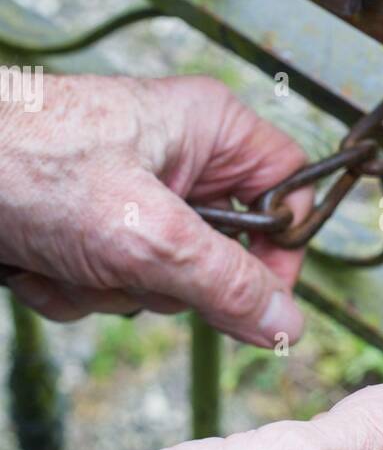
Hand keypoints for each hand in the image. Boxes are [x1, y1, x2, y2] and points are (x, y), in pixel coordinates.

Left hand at [0, 72, 310, 345]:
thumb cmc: (26, 164)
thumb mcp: (147, 236)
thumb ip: (226, 284)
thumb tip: (287, 320)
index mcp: (210, 129)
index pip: (289, 193)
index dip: (281, 250)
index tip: (256, 297)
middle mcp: (176, 156)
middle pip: (223, 251)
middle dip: (168, 279)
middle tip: (131, 263)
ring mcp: (129, 193)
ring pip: (161, 277)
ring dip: (110, 288)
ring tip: (68, 255)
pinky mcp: (88, 223)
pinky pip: (111, 282)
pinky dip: (73, 287)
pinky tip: (40, 262)